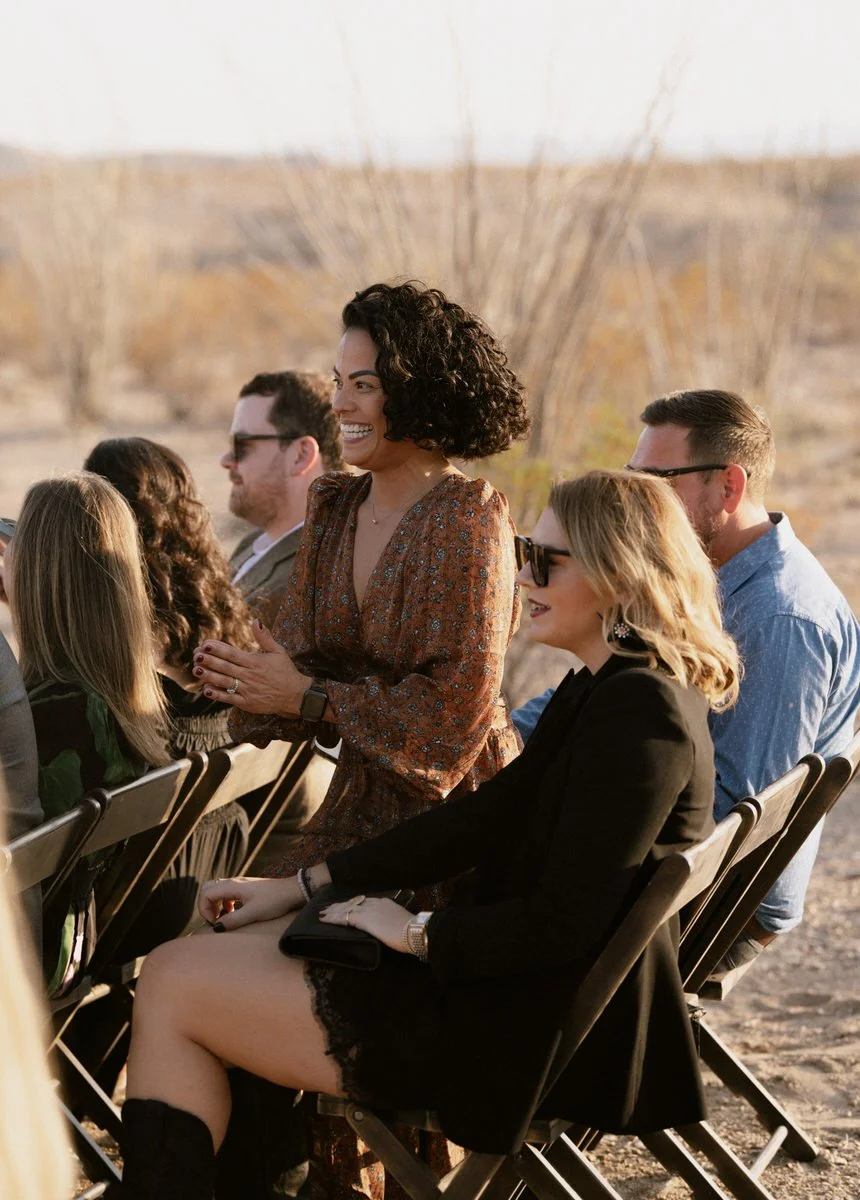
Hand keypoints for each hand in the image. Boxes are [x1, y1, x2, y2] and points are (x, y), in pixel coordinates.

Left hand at [193, 620, 309, 714]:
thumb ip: (265, 637)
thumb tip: (256, 620)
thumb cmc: (286, 671)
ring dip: (209, 676)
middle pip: (226, 667)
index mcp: (255, 662)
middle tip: (196, 655)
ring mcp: (248, 690)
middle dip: (209, 661)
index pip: (233, 654)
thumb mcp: (278, 651)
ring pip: (225, 682)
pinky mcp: (247, 703)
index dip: (218, 649)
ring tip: (196, 670)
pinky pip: (230, 699)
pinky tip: (206, 690)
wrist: (296, 696)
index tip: (205, 643)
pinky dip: (218, 695)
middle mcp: (250, 675)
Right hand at [198, 875, 302, 928]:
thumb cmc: (274, 901)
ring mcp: (239, 884)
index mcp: (231, 886)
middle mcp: (233, 882)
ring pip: (217, 890)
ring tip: (223, 918)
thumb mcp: (252, 913)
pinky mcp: (246, 888)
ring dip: (215, 905)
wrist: (292, 891)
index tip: (214, 923)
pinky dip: (224, 903)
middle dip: (206, 905)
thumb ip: (232, 920)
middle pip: (207, 889)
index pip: (205, 894)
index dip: (204, 910)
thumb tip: (216, 927)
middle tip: (214, 920)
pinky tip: (233, 913)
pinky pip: (227, 893)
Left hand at [319, 896, 413, 953]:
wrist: (414, 931)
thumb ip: (389, 921)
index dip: (352, 903)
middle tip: (327, 908)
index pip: (363, 901)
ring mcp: (368, 910)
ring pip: (346, 908)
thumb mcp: (399, 922)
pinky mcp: (364, 920)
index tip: (344, 905)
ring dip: (333, 911)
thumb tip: (385, 926)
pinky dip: (333, 918)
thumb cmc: (411, 931)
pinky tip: (325, 920)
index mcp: (384, 902)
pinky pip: (344, 917)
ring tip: (322, 913)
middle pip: (352, 902)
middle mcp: (374, 903)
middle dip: (339, 905)